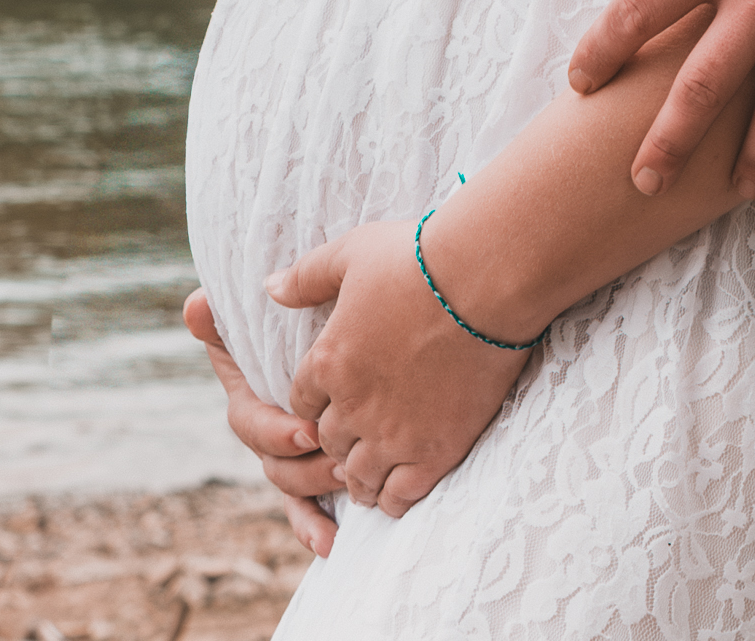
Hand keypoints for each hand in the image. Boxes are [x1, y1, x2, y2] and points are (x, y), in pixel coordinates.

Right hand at [182, 288, 340, 557]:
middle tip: (341, 462)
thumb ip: (232, 315)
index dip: (276, 431)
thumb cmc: (302, 314)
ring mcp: (290, 453)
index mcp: (251, 394)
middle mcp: (267, 429)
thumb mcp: (269, 312)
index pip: (250, 422)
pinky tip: (331, 543)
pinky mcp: (316, 469)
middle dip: (305, 467)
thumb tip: (196, 305)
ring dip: (318, 490)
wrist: (336, 324)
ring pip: (293, 486)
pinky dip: (314, 528)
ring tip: (350, 481)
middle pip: (274, 463)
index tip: (308, 432)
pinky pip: (308, 508)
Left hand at [272, 219, 531, 518]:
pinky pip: (401, 494)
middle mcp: (351, 406)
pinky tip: (399, 494)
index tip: (337, 398)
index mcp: (326, 361)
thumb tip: (268, 288)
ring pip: (358, 476)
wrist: (486, 280)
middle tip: (355, 439)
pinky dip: (393, 500)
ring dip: (359, 477)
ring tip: (371, 476)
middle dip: (337, 441)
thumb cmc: (420, 258)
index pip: (302, 401)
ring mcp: (393, 433)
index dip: (317, 401)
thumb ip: (307, 276)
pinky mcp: (436, 449)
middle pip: (328, 441)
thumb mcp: (351, 253)